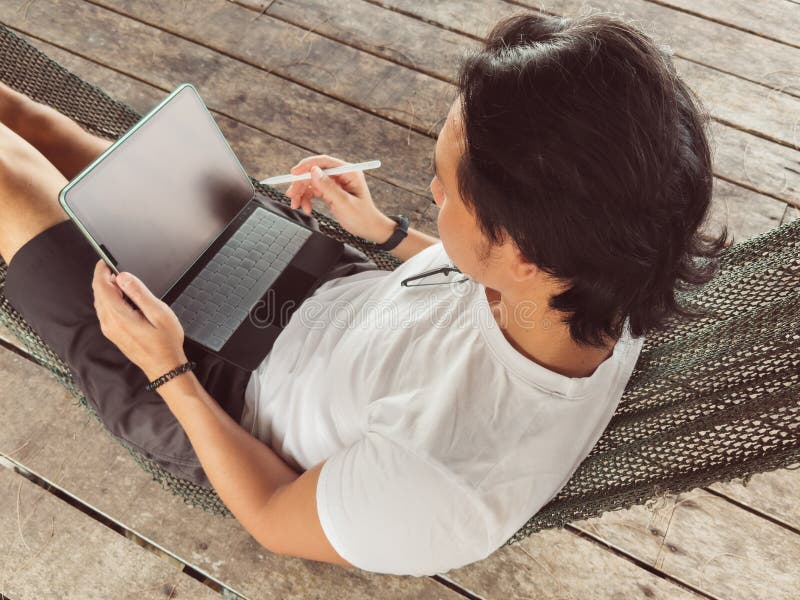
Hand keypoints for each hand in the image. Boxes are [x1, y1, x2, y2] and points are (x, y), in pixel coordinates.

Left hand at [91, 259, 187, 381]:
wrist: (164, 367)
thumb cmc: (165, 342)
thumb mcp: (158, 313)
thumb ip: (139, 293)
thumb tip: (123, 277)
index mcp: (119, 316)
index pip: (102, 286)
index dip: (101, 271)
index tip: (106, 260)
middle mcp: (109, 323)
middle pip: (98, 293)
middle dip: (104, 278)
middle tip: (117, 268)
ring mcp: (110, 330)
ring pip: (100, 302)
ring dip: (107, 289)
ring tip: (122, 282)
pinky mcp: (113, 333)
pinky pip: (105, 311)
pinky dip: (110, 300)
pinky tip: (123, 298)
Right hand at [285, 155, 395, 242]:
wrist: (369, 230)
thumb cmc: (363, 217)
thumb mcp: (344, 203)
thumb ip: (329, 187)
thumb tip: (313, 172)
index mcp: (349, 172)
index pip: (324, 162)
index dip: (307, 166)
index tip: (294, 174)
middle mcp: (341, 175)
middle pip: (314, 172)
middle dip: (301, 183)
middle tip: (291, 195)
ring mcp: (335, 183)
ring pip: (312, 182)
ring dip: (302, 193)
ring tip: (297, 206)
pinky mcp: (331, 192)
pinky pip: (314, 191)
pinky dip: (307, 199)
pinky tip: (306, 208)